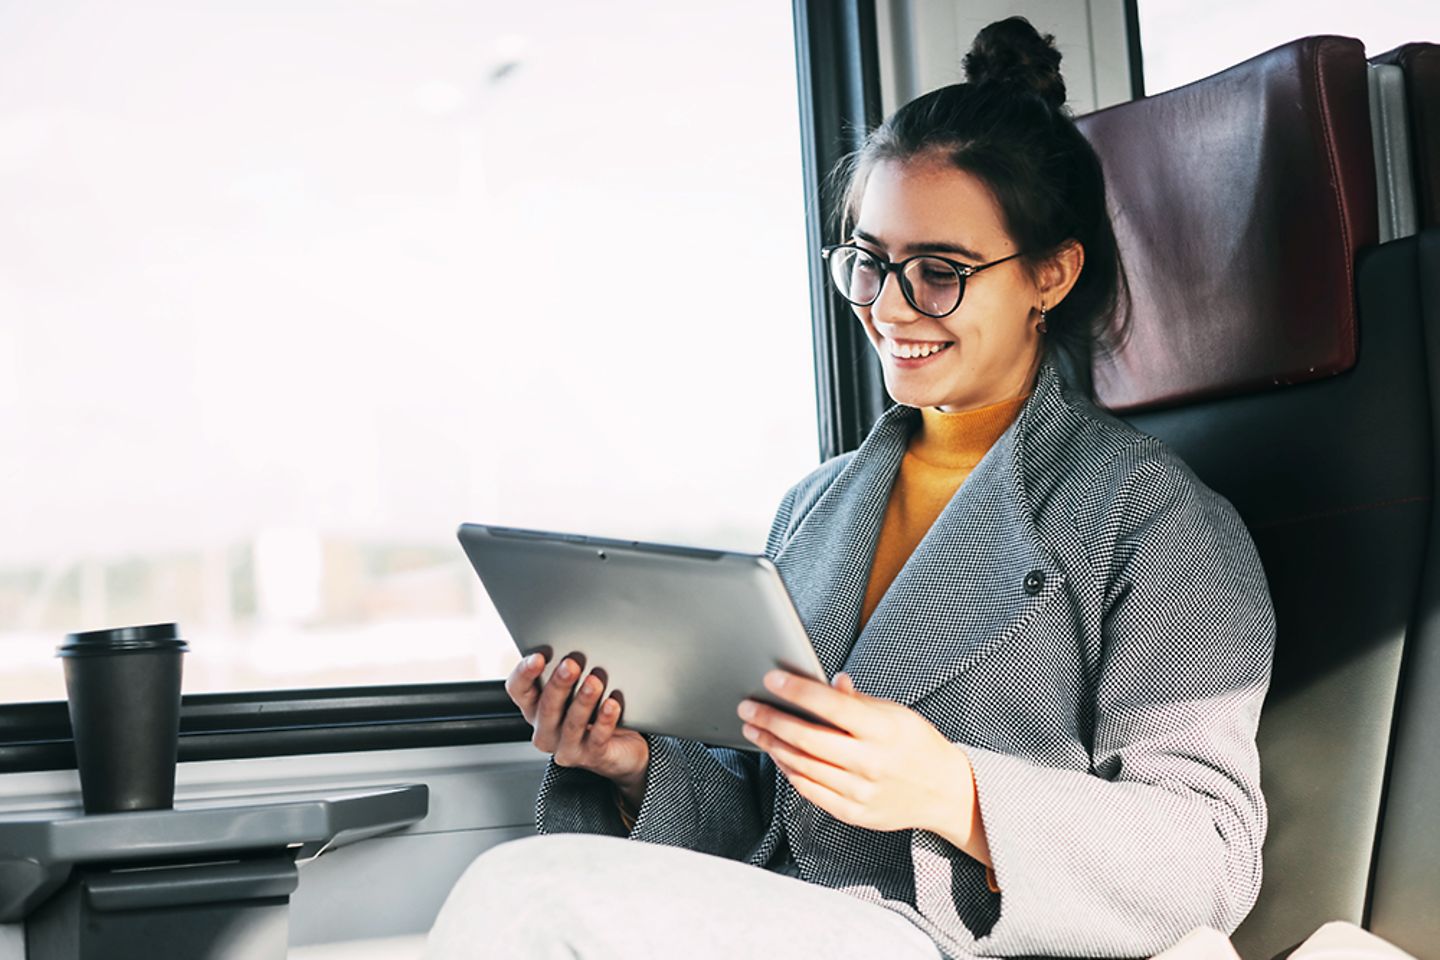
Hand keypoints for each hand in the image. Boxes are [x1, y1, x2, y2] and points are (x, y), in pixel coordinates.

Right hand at [505, 653, 649, 805]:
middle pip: (546, 706)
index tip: (539, 656)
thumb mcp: (576, 690)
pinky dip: (604, 720)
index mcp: (536, 708)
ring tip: (594, 681)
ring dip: (583, 700)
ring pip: (572, 723)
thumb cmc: (594, 713)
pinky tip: (612, 705)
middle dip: (559, 684)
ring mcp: (567, 747)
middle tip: (571, 664)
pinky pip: (597, 738)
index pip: (518, 690)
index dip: (525, 673)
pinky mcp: (592, 757)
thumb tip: (574, 649)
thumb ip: (570, 673)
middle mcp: (546, 730)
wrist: (622, 749)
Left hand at [738, 670, 988, 863]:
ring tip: (755, 729)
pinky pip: (810, 790)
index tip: (770, 679)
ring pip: (803, 766)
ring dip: (772, 745)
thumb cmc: (915, 743)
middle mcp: (871, 763)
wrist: (943, 792)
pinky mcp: (854, 813)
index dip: (797, 691)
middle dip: (771, 720)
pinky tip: (777, 755)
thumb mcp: (894, 713)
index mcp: (883, 730)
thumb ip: (857, 701)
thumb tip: (828, 681)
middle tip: (748, 707)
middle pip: (807, 739)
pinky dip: (789, 770)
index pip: (831, 706)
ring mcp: (861, 792)